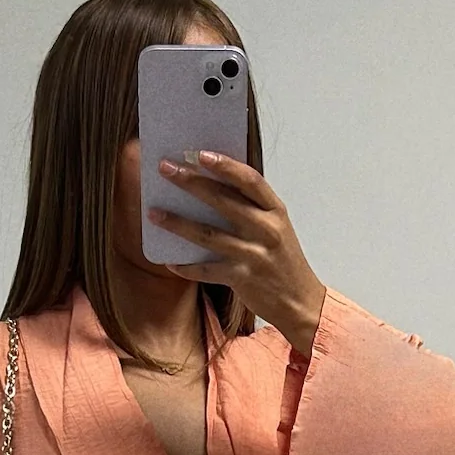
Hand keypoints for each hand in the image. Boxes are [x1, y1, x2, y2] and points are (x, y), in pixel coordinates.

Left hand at [148, 151, 326, 356]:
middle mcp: (266, 229)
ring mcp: (254, 254)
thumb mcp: (275, 227)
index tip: (200, 153)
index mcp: (275, 210)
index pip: (250, 180)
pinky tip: (169, 261)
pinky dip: (186, 266)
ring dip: (178, 223)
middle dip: (191, 182)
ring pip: (208, 235)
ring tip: (154, 213)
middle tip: (165, 169)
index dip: (225, 165)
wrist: (300, 301)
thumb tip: (210, 189)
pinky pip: (207, 270)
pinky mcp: (243, 278)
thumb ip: (252, 209)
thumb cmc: (282, 260)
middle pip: (223, 201)